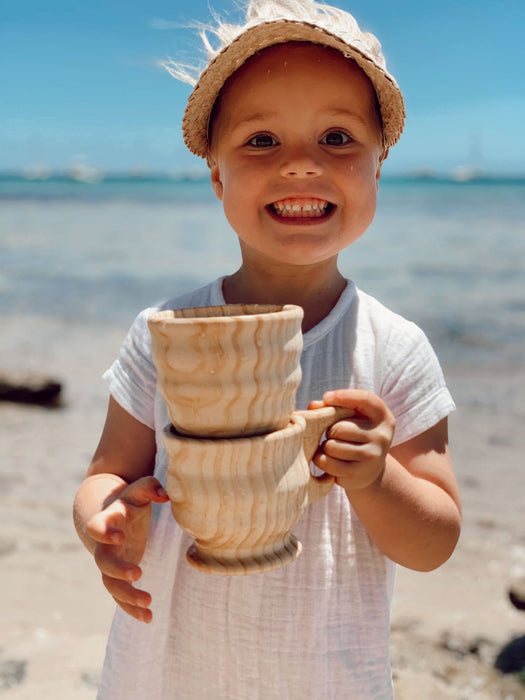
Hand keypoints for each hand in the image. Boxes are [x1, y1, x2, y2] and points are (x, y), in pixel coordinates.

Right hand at [86, 476, 168, 622]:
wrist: (114, 515)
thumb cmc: (131, 502)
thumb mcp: (139, 491)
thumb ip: (150, 488)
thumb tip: (165, 494)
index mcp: (108, 521)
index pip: (97, 527)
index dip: (104, 532)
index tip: (120, 536)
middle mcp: (105, 546)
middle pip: (103, 562)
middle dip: (118, 570)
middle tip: (137, 573)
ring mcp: (111, 564)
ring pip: (111, 585)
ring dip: (127, 596)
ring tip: (149, 602)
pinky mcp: (118, 577)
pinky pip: (120, 597)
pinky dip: (131, 609)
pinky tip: (148, 618)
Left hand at [309, 389, 394, 491]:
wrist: (369, 469)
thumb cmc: (355, 435)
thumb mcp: (350, 417)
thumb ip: (332, 407)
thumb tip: (313, 405)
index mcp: (383, 418)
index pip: (365, 399)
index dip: (344, 396)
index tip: (327, 397)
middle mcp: (382, 436)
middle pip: (340, 428)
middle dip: (330, 431)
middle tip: (333, 435)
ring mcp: (372, 457)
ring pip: (331, 446)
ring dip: (325, 446)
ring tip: (332, 448)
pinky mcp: (359, 474)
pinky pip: (328, 462)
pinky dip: (321, 460)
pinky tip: (328, 459)